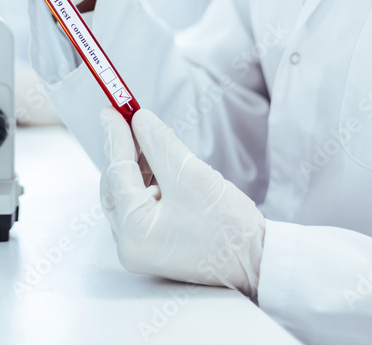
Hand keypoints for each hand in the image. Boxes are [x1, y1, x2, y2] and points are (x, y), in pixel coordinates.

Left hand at [99, 108, 265, 297]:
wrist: (259, 261)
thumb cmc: (229, 227)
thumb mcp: (190, 175)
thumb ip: (159, 144)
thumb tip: (139, 120)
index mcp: (133, 231)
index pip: (117, 172)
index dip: (116, 136)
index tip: (113, 109)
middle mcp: (129, 244)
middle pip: (116, 185)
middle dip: (123, 150)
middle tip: (127, 119)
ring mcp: (141, 247)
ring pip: (128, 194)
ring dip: (137, 164)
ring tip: (148, 137)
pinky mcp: (155, 243)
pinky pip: (142, 205)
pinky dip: (148, 181)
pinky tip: (158, 161)